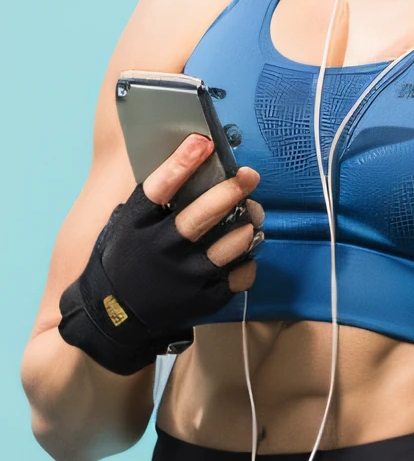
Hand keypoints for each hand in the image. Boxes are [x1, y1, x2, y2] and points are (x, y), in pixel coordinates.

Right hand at [59, 135, 265, 373]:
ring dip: (246, 227)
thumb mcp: (125, 227)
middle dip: (230, 191)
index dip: (181, 163)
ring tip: (252, 216)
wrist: (114, 319)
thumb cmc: (124, 262)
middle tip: (248, 176)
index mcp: (137, 228)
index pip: (158, 189)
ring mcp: (183, 279)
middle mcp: (160, 253)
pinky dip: (247, 261)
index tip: (201, 142)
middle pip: (201, 216)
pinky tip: (245, 252)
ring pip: (228, 247)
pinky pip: (239, 276)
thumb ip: (152, 201)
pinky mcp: (202, 301)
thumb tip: (190, 161)